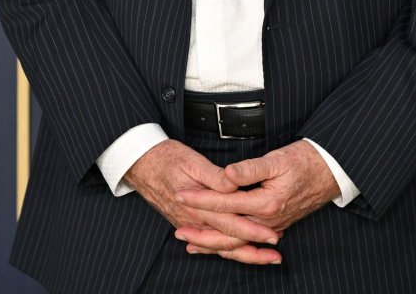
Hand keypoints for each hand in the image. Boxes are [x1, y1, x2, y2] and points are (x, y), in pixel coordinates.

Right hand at [125, 140, 282, 262]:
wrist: (139, 164)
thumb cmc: (165, 158)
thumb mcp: (191, 160)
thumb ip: (214, 175)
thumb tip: (233, 183)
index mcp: (198, 205)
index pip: (231, 224)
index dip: (253, 231)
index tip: (272, 236)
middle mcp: (194, 220)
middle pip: (228, 241)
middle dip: (253, 250)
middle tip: (275, 254)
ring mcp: (189, 224)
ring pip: (219, 246)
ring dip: (242, 253)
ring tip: (262, 257)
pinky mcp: (187, 222)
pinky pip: (208, 242)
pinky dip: (223, 249)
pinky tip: (234, 252)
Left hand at [176, 140, 338, 252]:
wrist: (331, 170)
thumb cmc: (305, 160)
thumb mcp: (278, 159)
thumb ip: (250, 169)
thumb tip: (227, 175)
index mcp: (266, 203)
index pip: (226, 204)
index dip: (201, 199)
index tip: (182, 194)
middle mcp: (269, 221)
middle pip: (228, 232)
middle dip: (202, 231)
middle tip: (178, 230)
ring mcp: (272, 226)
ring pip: (237, 240)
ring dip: (213, 242)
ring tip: (191, 243)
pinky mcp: (274, 225)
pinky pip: (247, 239)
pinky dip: (230, 243)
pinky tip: (219, 244)